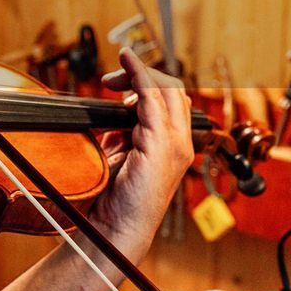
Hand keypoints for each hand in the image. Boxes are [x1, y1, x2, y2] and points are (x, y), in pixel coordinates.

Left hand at [89, 48, 193, 252]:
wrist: (116, 227)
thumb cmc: (114, 198)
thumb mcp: (119, 155)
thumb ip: (122, 132)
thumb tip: (112, 110)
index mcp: (172, 145)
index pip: (169, 100)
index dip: (146, 82)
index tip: (119, 76)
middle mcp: (179, 142)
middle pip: (172, 90)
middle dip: (142, 75)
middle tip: (110, 79)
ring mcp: (174, 144)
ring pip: (165, 90)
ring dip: (138, 74)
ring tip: (113, 76)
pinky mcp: (161, 146)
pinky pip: (152, 99)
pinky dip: (139, 75)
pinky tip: (127, 64)